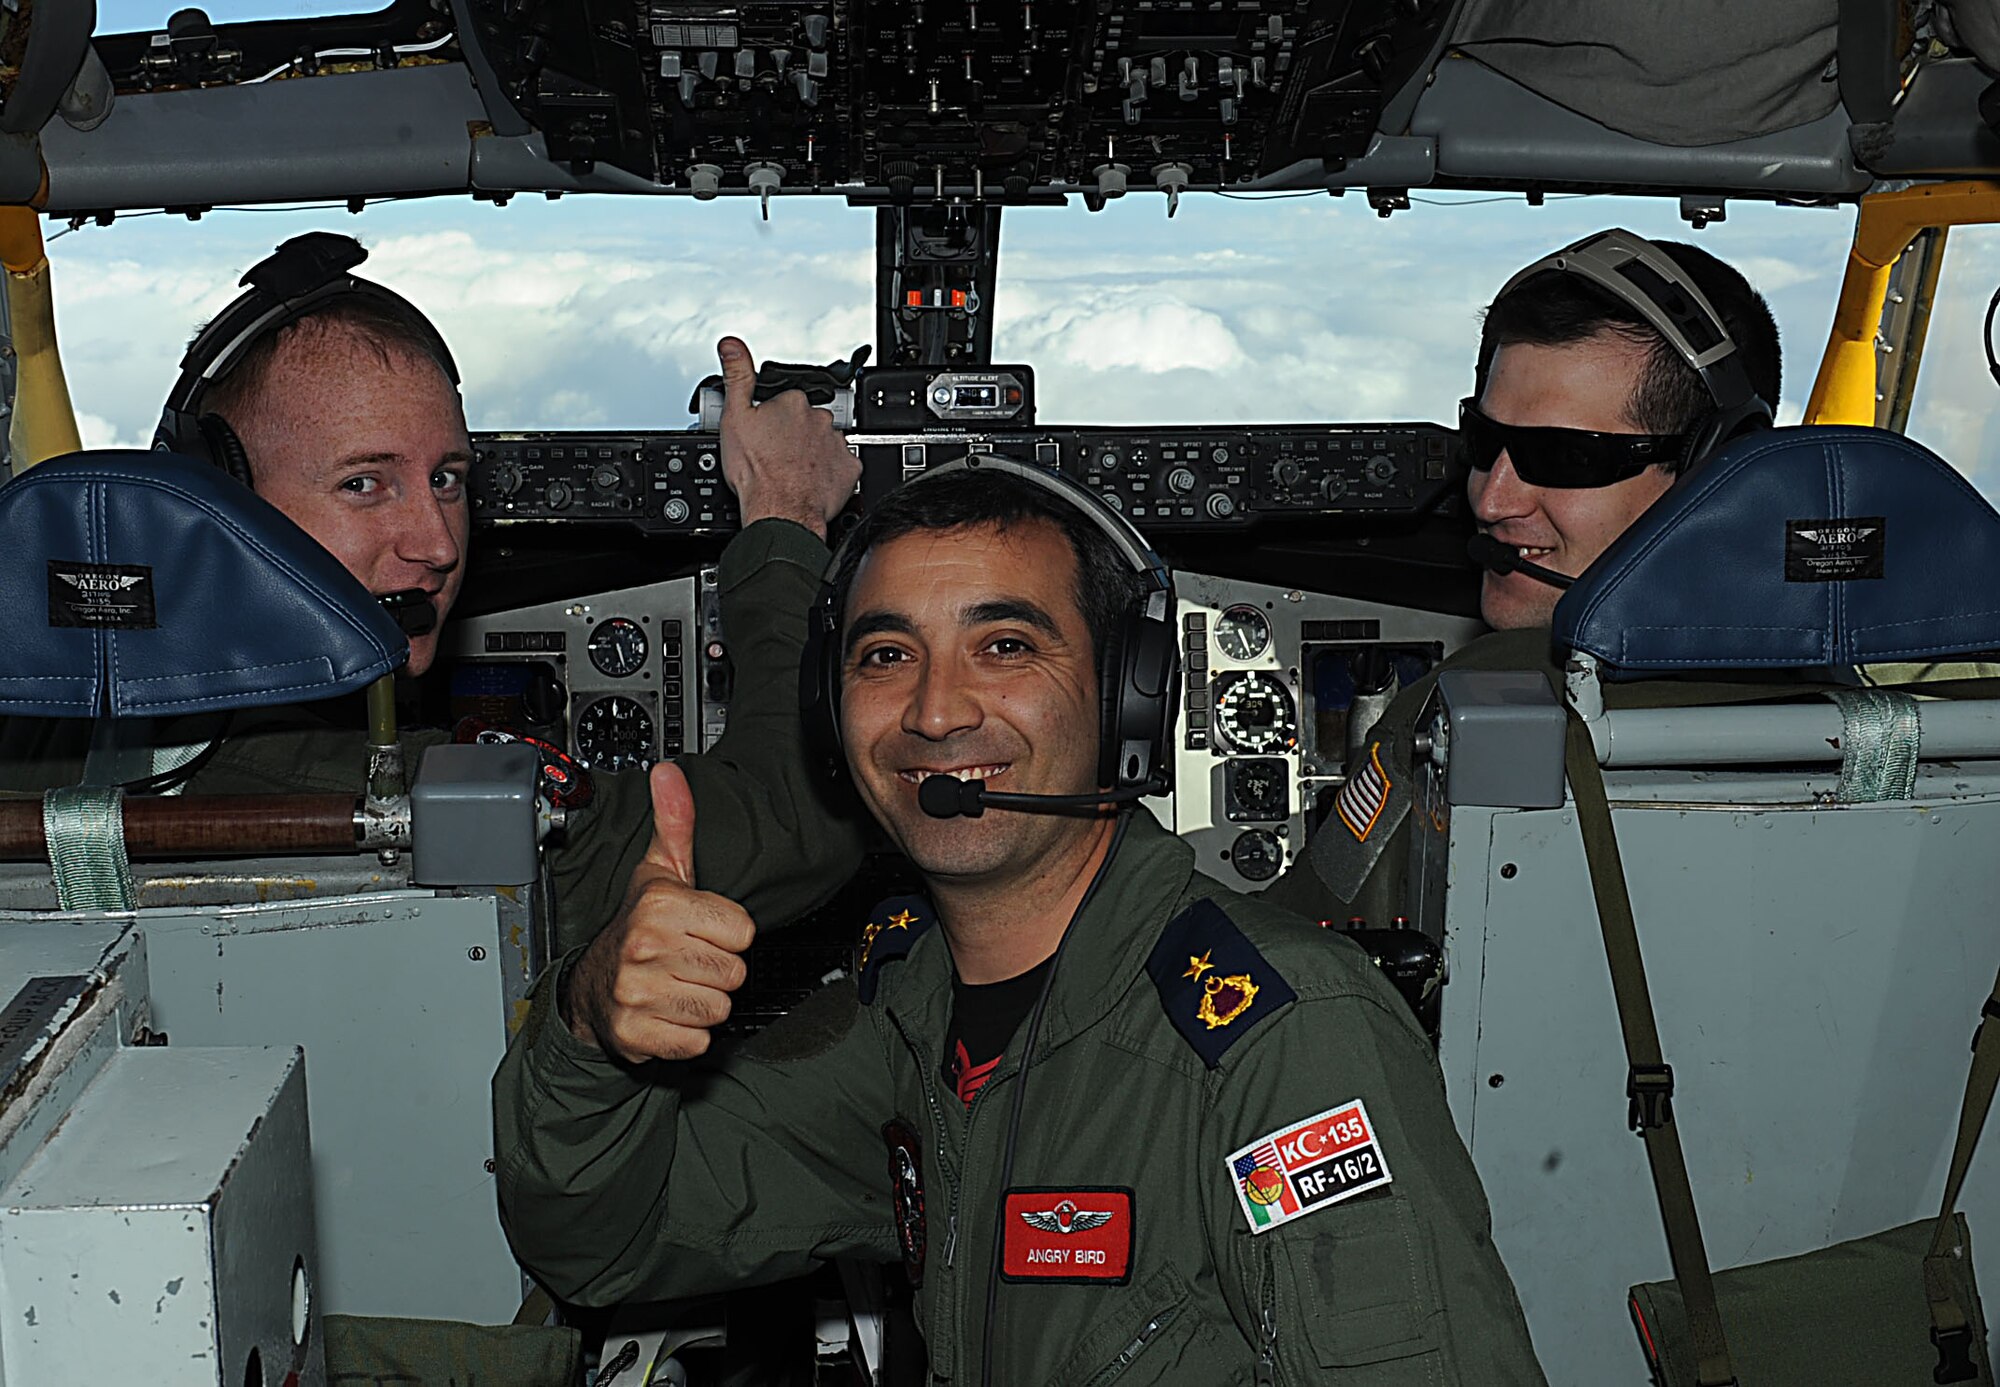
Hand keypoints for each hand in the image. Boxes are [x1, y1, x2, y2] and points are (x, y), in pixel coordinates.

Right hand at [565, 762, 754, 1061]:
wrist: (591, 988)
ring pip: (720, 1008)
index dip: (726, 933)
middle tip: (686, 959)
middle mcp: (646, 947)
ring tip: (676, 983)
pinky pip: (698, 1040)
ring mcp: (639, 993)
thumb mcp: (660, 871)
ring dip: (703, 1002)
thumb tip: (669, 772)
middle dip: (717, 969)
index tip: (698, 930)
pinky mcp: (638, 1034)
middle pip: (735, 972)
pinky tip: (667, 1012)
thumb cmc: (638, 926)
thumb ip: (676, 821)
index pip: (743, 931)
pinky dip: (688, 1034)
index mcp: (661, 906)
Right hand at [716, 336, 860, 537]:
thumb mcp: (735, 417)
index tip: (765, 436)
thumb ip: (736, 377)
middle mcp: (820, 419)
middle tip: (777, 455)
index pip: (785, 402)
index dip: (772, 420)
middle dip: (794, 435)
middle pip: (807, 421)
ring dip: (812, 452)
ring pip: (825, 442)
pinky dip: (830, 471)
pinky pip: (842, 465)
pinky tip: (812, 480)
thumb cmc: (757, 471)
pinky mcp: (849, 468)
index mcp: (793, 403)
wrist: (780, 510)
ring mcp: (837, 443)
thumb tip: (731, 345)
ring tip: (792, 470)